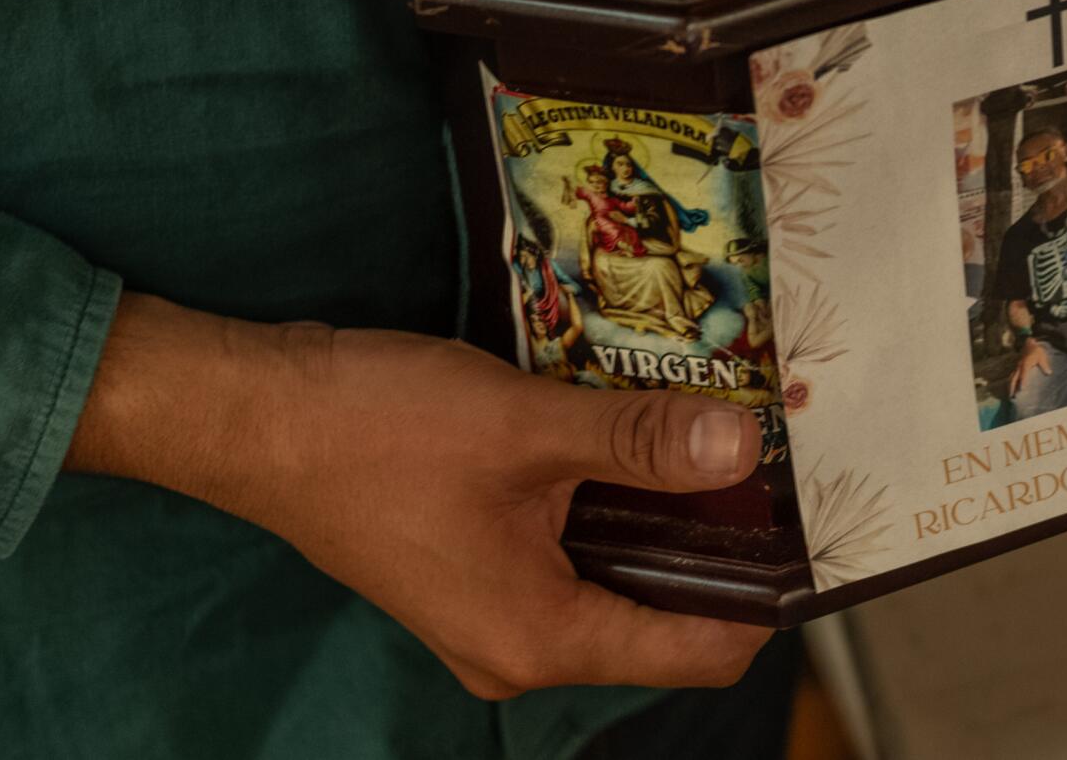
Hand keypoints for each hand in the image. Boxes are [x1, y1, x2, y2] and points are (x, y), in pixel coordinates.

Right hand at [67, 294, 769, 698]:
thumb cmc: (379, 430)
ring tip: (718, 441)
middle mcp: (520, 646)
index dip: (763, 597)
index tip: (811, 527)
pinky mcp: (473, 569)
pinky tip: (637, 442)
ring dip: (663, 518)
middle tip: (771, 464)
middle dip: (718, 547)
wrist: (254, 415)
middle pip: (660, 617)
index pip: (696, 651)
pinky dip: (609, 507)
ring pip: (616, 578)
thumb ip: (641, 444)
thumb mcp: (528, 427)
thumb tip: (743, 452)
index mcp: (542, 637)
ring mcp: (491, 611)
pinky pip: (570, 553)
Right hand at [1009, 337, 1052, 394]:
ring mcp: (1017, 367)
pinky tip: (1011, 388)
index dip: (1023, 381)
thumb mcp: (1042, 356)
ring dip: (1010, 386)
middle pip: (1014, 378)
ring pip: (1012, 377)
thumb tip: (1049, 373)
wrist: (1029, 343)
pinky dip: (1011, 382)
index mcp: (1025, 364)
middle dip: (1012, 387)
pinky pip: (1013, 375)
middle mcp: (1019, 366)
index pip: (1023, 374)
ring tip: (1010, 395)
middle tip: (1011, 396)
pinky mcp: (1017, 367)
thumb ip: (1044, 364)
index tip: (1022, 389)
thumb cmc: (1036, 350)